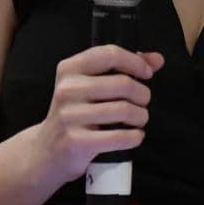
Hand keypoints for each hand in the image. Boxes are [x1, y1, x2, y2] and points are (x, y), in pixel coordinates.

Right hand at [33, 45, 162, 183]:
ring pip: (124, 110)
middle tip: (141, 103)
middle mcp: (68, 89)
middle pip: (123, 84)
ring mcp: (70, 116)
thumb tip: (157, 59)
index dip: (135, 62)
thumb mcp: (89, 85)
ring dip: (141, 117)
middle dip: (142, 95)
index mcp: (69, 69)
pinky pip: (119, 137)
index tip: (146, 74)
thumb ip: (122, 69)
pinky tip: (133, 136)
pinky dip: (135, 137)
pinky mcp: (77, 141)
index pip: (110, 54)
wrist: (46, 150)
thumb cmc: (75, 114)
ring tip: (137, 120)